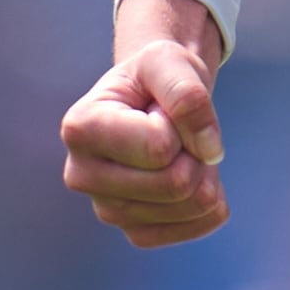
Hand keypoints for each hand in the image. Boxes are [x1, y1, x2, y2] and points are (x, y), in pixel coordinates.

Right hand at [61, 0, 230, 247]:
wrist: (150, 99)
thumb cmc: (153, 77)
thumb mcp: (167, 60)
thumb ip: (187, 94)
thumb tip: (209, 151)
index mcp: (80, 129)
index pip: (160, 147)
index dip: (182, 123)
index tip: (164, 108)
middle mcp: (81, 176)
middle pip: (175, 183)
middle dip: (196, 151)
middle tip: (181, 131)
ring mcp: (106, 209)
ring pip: (189, 206)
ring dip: (205, 172)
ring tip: (183, 149)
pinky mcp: (132, 230)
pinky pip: (192, 227)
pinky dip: (210, 202)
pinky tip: (194, 176)